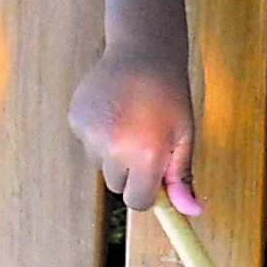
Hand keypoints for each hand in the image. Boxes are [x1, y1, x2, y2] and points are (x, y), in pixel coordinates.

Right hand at [68, 44, 201, 213]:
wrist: (143, 53)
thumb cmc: (170, 96)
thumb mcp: (184, 136)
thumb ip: (181, 177)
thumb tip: (190, 213)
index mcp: (146, 155)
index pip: (136, 202)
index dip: (147, 193)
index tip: (154, 179)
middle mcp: (114, 149)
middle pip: (118, 185)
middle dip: (131, 172)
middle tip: (145, 141)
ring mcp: (91, 134)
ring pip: (101, 164)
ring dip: (114, 153)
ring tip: (130, 121)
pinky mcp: (76, 120)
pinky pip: (87, 143)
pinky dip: (99, 135)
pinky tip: (114, 111)